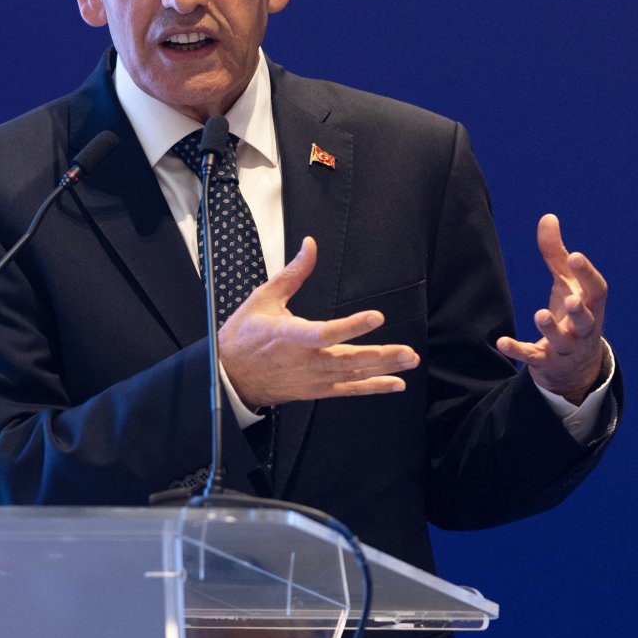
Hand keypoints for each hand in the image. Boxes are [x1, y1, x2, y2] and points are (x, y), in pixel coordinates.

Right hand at [219, 237, 418, 408]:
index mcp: (290, 336)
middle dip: (381, 356)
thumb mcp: (264, 298)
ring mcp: (311, 378)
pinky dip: (372, 387)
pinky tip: (395, 384)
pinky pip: (348, 390)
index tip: (376, 317)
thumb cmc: (244, 336)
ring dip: (383, 369)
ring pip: (352, 375)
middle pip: (347, 359)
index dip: (351, 326)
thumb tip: (310, 246)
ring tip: (408, 361)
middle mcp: (304, 360)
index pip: (325, 332)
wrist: (229, 376)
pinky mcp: (315, 390)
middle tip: (408, 352)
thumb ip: (293, 274)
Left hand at [496, 213, 608, 404]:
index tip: (575, 256)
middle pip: (587, 320)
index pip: (597, 290)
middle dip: (580, 310)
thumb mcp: (567, 284)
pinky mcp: (546, 362)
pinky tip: (501, 342)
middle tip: (571, 297)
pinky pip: (533, 357)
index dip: (587, 274)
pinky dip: (518, 350)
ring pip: (562, 341)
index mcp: (591, 306)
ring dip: (551, 328)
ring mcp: (566, 348)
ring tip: (540, 314)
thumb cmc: (572, 314)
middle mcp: (584, 329)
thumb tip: (548, 217)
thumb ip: (556, 253)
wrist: (575, 368)